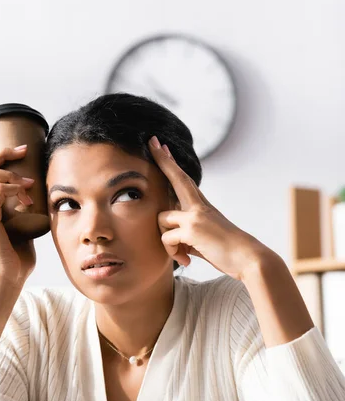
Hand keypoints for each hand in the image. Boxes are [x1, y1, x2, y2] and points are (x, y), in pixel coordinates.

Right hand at [0, 133, 36, 286]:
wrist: (8, 278)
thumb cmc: (16, 256)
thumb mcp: (20, 227)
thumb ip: (20, 210)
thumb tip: (31, 197)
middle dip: (1, 152)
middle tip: (23, 149)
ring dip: (10, 172)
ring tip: (30, 184)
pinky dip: (13, 188)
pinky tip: (26, 196)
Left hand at [149, 136, 267, 280]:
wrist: (248, 259)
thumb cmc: (228, 253)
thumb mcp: (205, 240)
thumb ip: (189, 235)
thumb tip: (174, 241)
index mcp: (203, 207)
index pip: (183, 180)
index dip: (172, 164)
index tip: (163, 147)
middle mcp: (198, 206)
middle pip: (176, 177)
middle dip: (163, 159)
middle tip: (152, 140)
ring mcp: (195, 216)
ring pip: (161, 220)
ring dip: (166, 241)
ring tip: (182, 254)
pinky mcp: (192, 229)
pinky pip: (167, 239)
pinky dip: (173, 253)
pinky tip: (186, 260)